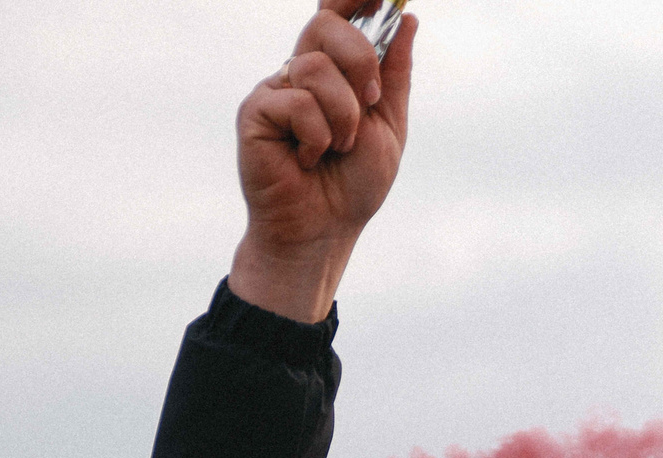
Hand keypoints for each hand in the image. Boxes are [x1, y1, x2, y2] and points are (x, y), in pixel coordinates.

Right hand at [231, 0, 416, 321]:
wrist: (324, 232)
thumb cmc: (352, 187)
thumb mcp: (388, 126)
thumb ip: (394, 74)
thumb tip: (407, 19)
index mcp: (332, 72)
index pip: (336, 16)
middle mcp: (299, 73)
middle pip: (325, 25)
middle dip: (359, 59)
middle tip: (368, 101)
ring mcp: (275, 90)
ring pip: (316, 68)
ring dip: (343, 116)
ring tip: (337, 149)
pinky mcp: (255, 112)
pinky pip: (297, 102)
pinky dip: (317, 136)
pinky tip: (307, 161)